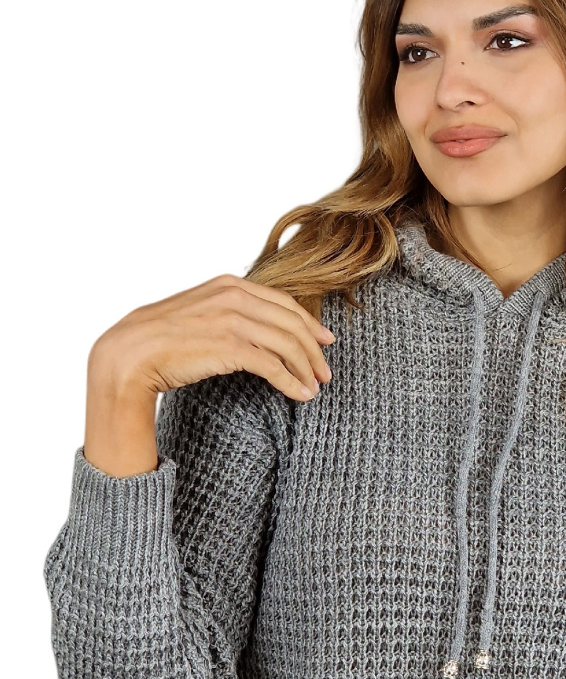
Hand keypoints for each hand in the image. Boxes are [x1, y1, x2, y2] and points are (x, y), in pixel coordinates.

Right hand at [89, 274, 334, 403]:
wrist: (128, 354)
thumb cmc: (159, 338)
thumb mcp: (197, 310)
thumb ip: (225, 310)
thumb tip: (251, 325)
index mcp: (228, 284)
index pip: (283, 302)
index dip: (308, 322)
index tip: (324, 340)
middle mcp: (234, 296)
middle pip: (292, 323)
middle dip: (314, 350)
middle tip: (325, 371)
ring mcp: (232, 320)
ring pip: (288, 345)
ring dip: (307, 369)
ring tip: (315, 387)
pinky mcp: (230, 347)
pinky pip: (274, 366)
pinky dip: (292, 382)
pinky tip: (301, 394)